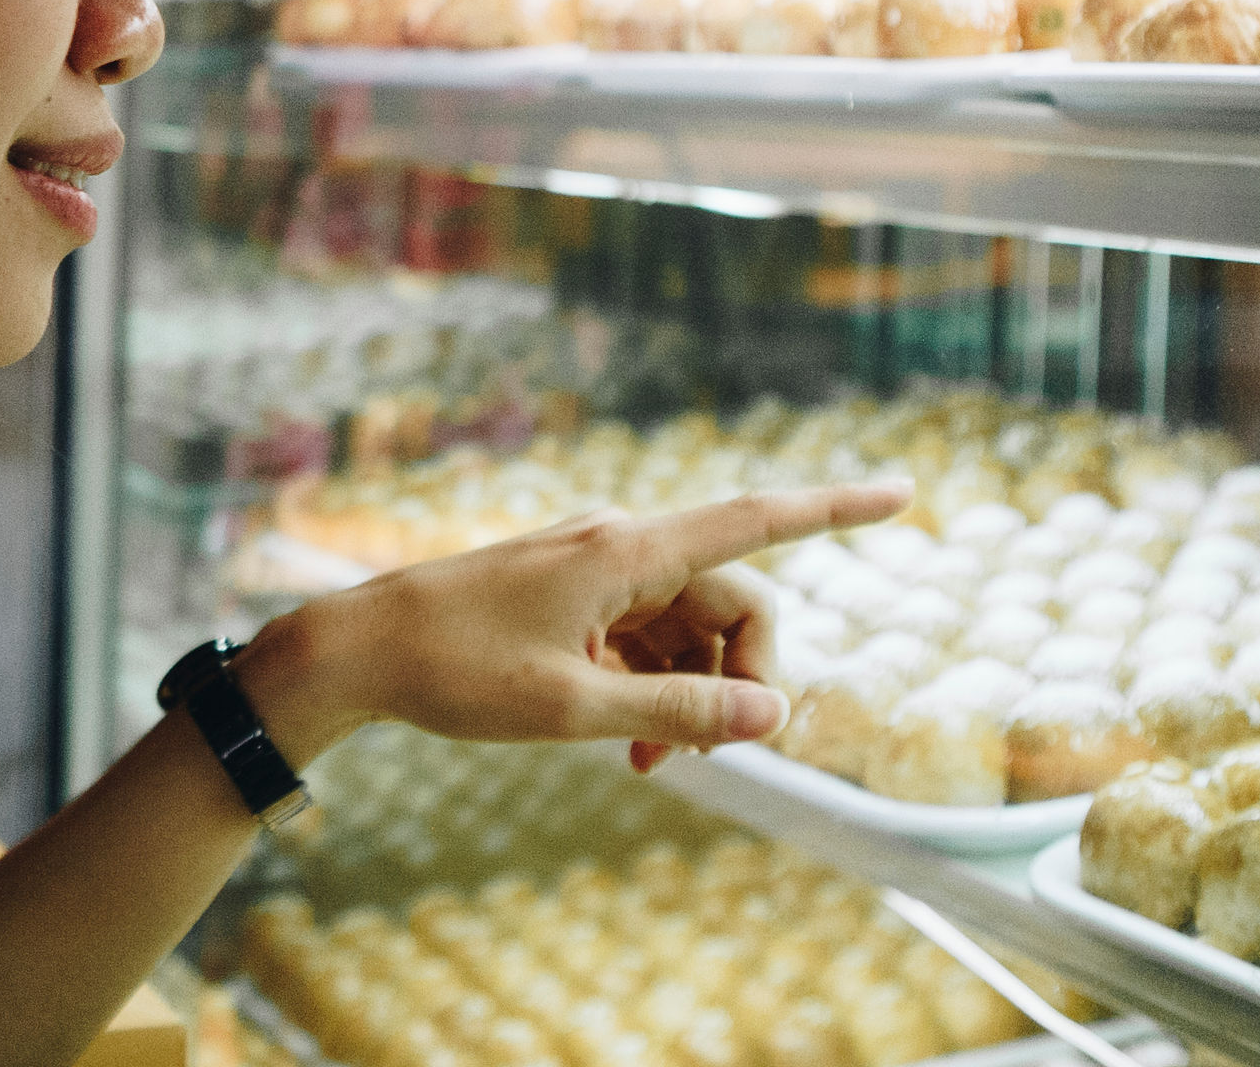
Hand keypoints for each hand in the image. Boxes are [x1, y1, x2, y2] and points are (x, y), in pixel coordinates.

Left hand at [238, 481, 912, 774]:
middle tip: (714, 756)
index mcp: (625, 551)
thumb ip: (678, 711)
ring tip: (663, 767)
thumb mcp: (573, 707)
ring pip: (692, 629)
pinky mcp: (574, 600)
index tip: (902, 492)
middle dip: (744, 679)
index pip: (754, 520)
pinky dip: (659, 690)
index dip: (833, 508)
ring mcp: (596, 573)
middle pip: (732, 602)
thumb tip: (775, 716)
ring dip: (698, 696)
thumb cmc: (455, 672)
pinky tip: (640, 750)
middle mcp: (619, 548)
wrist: (357, 652)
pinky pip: (649, 638)